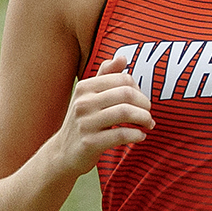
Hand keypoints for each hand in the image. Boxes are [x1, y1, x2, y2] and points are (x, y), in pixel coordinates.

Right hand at [53, 53, 154, 174]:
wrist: (63, 153)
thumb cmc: (83, 121)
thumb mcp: (89, 96)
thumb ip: (106, 76)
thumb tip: (122, 57)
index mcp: (84, 87)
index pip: (123, 79)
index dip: (139, 89)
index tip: (142, 101)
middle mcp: (82, 103)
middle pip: (126, 94)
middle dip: (144, 104)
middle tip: (148, 114)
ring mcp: (85, 123)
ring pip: (125, 112)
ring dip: (144, 118)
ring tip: (148, 124)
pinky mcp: (89, 143)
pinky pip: (121, 134)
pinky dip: (137, 135)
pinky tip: (140, 136)